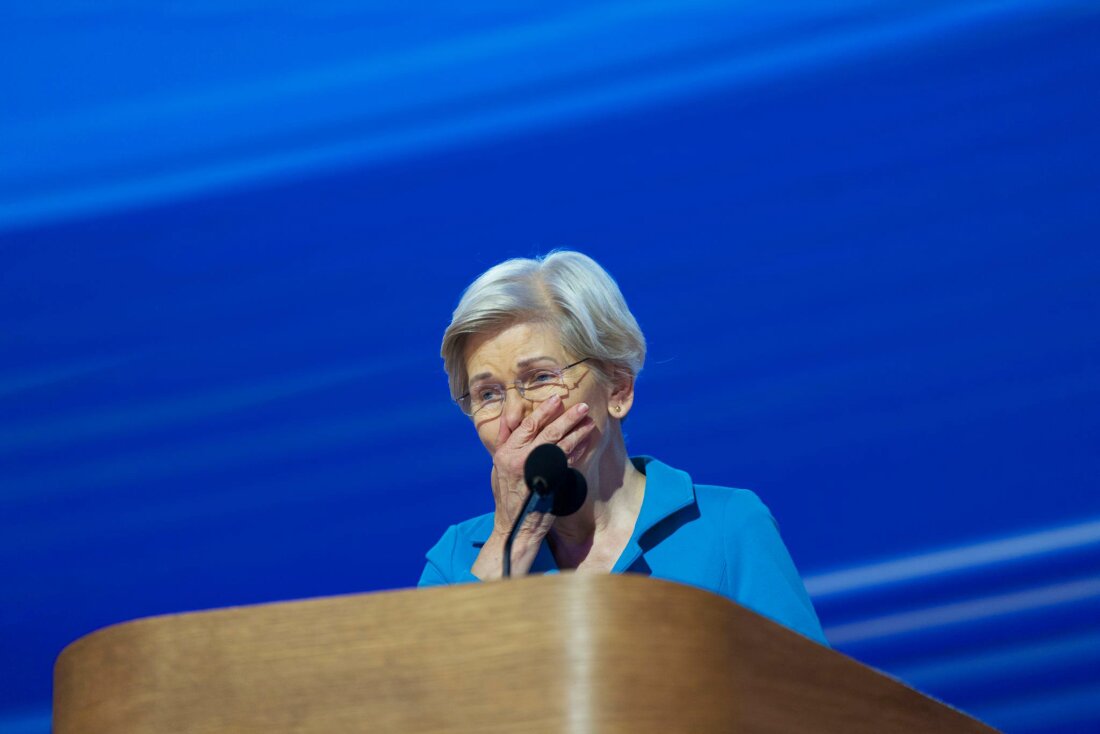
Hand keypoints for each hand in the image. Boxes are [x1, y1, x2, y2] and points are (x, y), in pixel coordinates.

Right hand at [471, 395, 594, 578]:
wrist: (516, 525)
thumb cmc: (506, 493)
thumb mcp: (497, 465)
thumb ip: (504, 439)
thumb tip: (510, 415)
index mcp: (508, 453)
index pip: (529, 425)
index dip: (544, 410)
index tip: (557, 399)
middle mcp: (523, 461)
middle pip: (549, 432)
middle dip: (568, 417)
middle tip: (582, 407)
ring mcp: (539, 473)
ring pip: (563, 446)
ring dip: (578, 432)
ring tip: (589, 422)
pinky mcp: (553, 483)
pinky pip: (569, 462)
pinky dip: (578, 450)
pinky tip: (585, 442)